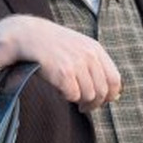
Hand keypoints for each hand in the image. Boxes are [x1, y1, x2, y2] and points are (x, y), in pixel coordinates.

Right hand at [0, 15, 120, 111]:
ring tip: (69, 93)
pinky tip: (59, 89)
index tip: (101, 100)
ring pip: (88, 96)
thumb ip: (95, 66)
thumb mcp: (79, 48)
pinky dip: (66, 96)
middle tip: (84, 106)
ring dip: (79, 99)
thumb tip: (112, 95)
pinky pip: (73, 96)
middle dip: (94, 103)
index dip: (110, 95)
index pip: (115, 80)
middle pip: (103, 92)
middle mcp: (89, 55)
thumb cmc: (52, 45)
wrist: (27, 35)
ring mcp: (77, 64)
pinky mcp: (63, 73)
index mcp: (95, 49)